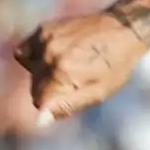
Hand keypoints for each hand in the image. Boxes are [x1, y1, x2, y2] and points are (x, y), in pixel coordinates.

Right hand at [14, 13, 149, 123]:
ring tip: (66, 65)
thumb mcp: (98, 93)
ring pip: (31, 70)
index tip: (69, 95)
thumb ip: (67, 107)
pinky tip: (55, 54)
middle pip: (35, 87)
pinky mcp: (43, 29)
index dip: (54, 104)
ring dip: (43, 73)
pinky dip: (36, 56)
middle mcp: (50, 56)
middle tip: (74, 79)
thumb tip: (40, 120)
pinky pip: (26, 51)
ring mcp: (45, 40)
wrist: (123, 28)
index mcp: (63, 74)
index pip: (40, 102)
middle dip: (50, 89)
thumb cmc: (116, 65)